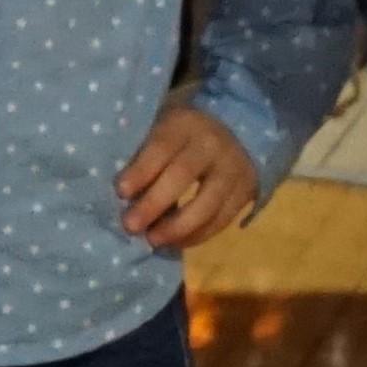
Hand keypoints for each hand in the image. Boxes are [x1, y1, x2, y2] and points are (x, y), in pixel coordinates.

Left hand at [119, 103, 263, 252]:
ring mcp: (234, 168)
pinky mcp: (246, 191)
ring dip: (178, 228)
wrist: (233, 133)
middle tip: (131, 227)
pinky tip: (175, 242)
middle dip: (154, 204)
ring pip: (208, 204)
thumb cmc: (181, 139)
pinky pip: (222, 220)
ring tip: (153, 240)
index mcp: (185, 124)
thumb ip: (143, 160)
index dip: (141, 171)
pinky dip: (197, 235)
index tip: (120, 193)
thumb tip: (124, 200)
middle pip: (183, 175)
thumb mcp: (161, 134)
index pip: (161, 147)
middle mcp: (213, 143)